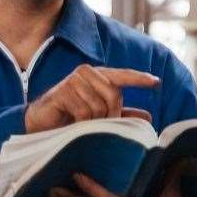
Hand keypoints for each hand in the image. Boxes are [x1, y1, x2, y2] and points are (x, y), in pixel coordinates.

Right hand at [25, 65, 159, 132]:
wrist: (39, 124)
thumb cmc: (69, 118)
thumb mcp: (99, 116)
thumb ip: (122, 114)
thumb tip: (148, 117)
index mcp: (97, 75)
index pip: (122, 75)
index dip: (139, 79)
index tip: (156, 82)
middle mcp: (86, 72)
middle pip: (114, 94)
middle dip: (111, 114)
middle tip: (99, 124)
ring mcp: (73, 80)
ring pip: (99, 105)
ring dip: (93, 121)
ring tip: (81, 124)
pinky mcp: (62, 92)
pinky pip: (84, 112)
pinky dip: (82, 123)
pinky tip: (72, 124)